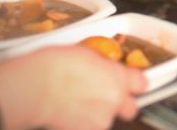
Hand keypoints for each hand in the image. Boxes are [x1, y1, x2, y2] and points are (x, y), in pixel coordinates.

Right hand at [0, 46, 146, 129]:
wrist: (35, 87)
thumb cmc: (54, 66)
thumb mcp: (86, 55)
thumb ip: (103, 67)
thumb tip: (104, 69)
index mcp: (118, 76)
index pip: (141, 83)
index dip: (134, 83)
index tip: (131, 84)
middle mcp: (115, 99)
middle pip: (131, 107)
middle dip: (122, 104)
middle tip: (106, 98)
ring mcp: (101, 118)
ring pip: (107, 118)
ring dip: (97, 113)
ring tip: (76, 103)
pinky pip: (90, 126)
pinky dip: (82, 122)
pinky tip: (68, 112)